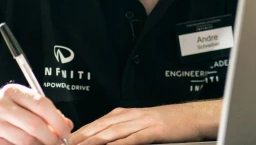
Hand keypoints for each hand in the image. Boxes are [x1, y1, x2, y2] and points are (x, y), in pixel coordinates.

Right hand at [0, 83, 72, 144]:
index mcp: (12, 92)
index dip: (58, 120)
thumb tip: (67, 124)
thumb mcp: (19, 104)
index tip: (66, 130)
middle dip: (51, 138)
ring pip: (25, 141)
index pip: (41, 104)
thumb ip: (43, 112)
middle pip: (34, 125)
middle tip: (58, 143)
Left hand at [69, 100, 220, 144]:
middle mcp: (129, 116)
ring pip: (111, 133)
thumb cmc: (170, 124)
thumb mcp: (141, 126)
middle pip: (98, 129)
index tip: (62, 142)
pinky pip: (132, 139)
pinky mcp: (153, 130)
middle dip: (79, 139)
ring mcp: (141, 122)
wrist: (193, 116)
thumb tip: (103, 141)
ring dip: (92, 142)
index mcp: (124, 114)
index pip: (94, 125)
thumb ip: (122, 133)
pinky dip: (118, 144)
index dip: (77, 135)